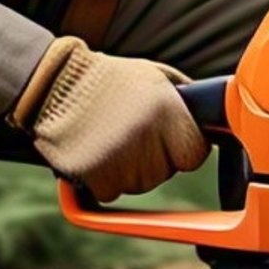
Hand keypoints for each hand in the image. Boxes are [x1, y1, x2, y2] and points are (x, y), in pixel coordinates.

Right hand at [11, 38, 207, 202]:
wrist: (55, 84)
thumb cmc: (109, 79)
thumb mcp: (155, 76)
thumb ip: (184, 100)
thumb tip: (213, 120)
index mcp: (166, 111)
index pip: (195, 154)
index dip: (185, 149)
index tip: (172, 140)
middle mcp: (146, 137)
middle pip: (167, 171)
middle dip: (156, 158)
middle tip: (133, 133)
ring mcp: (120, 159)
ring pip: (140, 184)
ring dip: (131, 170)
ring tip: (112, 138)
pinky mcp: (94, 176)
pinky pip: (112, 192)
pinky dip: (105, 180)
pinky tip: (96, 152)